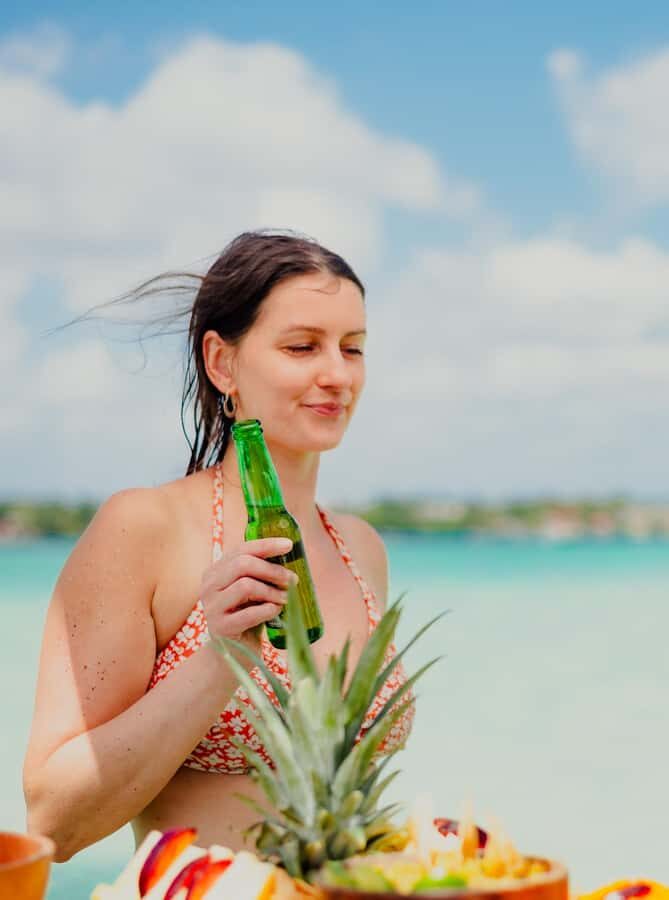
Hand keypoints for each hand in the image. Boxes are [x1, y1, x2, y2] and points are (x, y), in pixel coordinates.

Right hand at [200, 537, 297, 654]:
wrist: (234, 652)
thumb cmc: (247, 615)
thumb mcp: (252, 590)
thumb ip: (260, 573)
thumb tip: (290, 555)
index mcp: (215, 572)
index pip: (241, 549)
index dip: (266, 545)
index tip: (289, 545)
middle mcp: (209, 586)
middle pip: (243, 564)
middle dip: (273, 570)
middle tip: (293, 578)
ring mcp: (211, 607)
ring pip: (246, 585)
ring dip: (272, 591)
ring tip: (286, 599)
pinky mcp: (220, 628)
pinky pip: (249, 613)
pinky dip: (268, 610)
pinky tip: (275, 611)